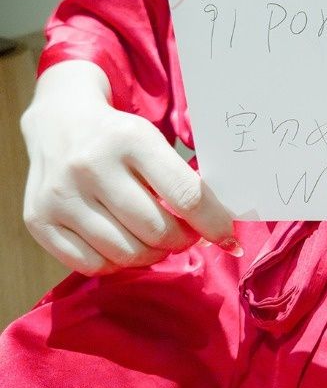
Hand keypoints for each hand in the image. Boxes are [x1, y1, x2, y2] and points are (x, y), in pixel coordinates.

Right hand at [20, 61, 241, 274]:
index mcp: (131, 139)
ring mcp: (61, 195)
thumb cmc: (119, 138)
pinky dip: (116, 263)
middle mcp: (91, 166)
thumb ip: (185, 181)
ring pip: (126, 253)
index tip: (228, 238)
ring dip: (152, 254)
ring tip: (154, 238)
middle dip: (182, 240)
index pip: (186, 195)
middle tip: (185, 234)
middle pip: (157, 231)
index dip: (214, 224)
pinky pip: (92, 265)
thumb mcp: (154, 142)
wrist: (59, 123)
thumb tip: (221, 229)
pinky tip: (123, 243)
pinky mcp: (38, 220)